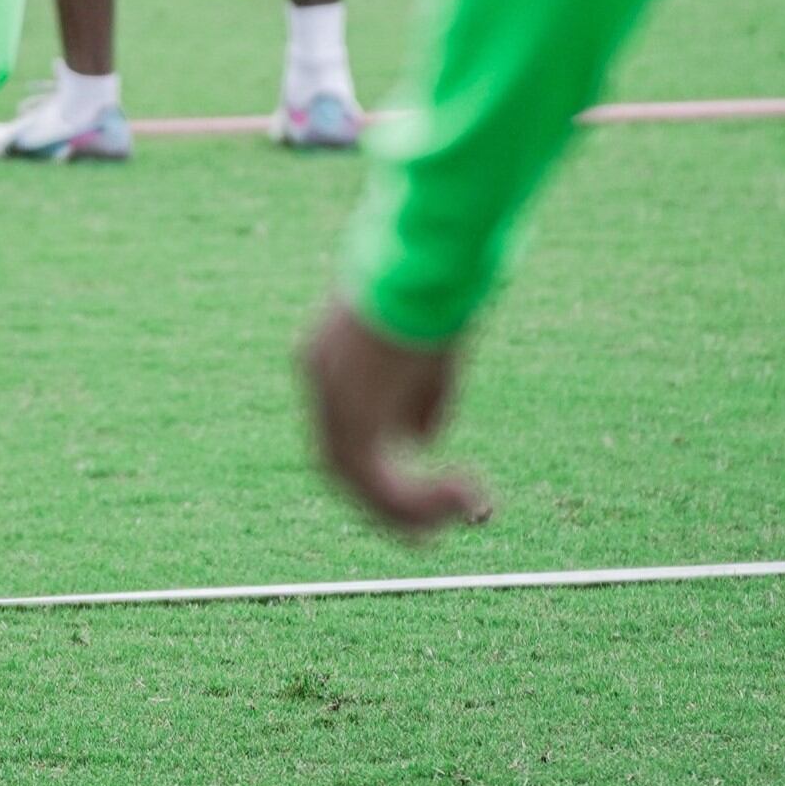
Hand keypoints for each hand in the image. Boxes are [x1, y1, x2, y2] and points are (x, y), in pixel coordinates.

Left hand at [299, 297, 490, 535]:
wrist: (432, 257)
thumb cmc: (440, 291)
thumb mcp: (429, 349)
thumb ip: (420, 397)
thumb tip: (420, 441)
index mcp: (327, 359)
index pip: (341, 431)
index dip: (380, 470)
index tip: (430, 488)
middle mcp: (319, 379)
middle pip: (339, 465)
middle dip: (392, 504)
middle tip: (440, 529)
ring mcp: (330, 394)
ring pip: (356, 480)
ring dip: (410, 510)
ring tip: (465, 511)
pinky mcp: (353, 408)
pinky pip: (376, 479)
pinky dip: (417, 502)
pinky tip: (464, 498)